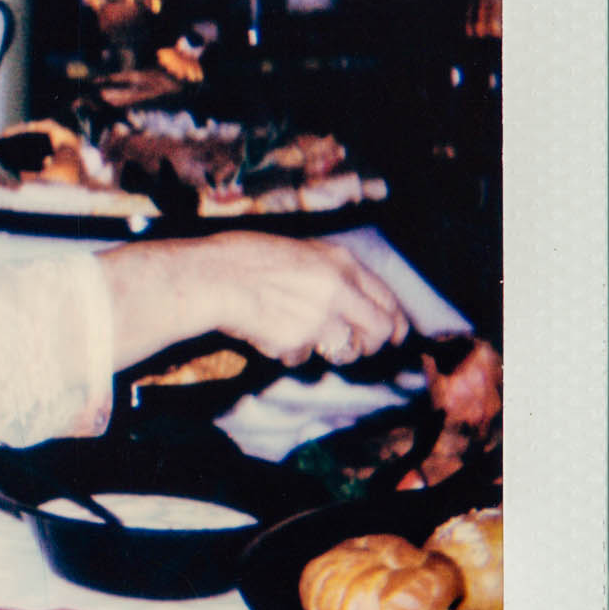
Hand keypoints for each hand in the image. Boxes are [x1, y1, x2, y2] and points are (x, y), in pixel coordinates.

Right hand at [199, 232, 408, 366]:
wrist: (212, 277)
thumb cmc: (245, 259)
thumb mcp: (299, 251)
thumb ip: (330, 273)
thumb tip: (352, 300)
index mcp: (340, 262)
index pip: (387, 297)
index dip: (396, 321)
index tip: (396, 334)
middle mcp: (338, 291)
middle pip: (380, 331)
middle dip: (370, 345)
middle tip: (355, 348)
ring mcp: (319, 319)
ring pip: (345, 351)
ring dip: (328, 351)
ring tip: (300, 336)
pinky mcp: (297, 343)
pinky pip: (301, 358)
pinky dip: (287, 352)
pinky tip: (267, 332)